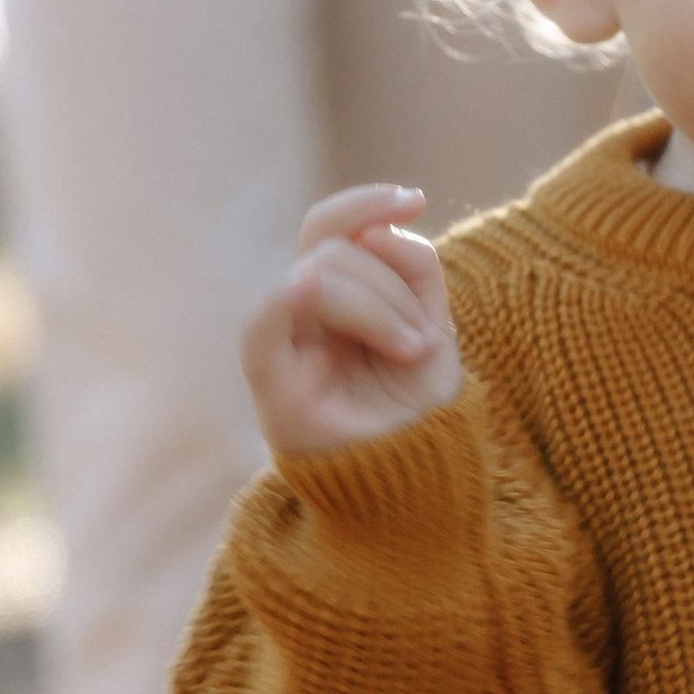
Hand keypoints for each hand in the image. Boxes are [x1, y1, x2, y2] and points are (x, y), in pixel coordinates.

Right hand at [241, 185, 462, 460]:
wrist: (418, 493)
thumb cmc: (421, 414)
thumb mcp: (434, 330)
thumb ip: (412, 272)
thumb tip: (379, 227)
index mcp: (334, 304)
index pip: (330, 228)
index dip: (366, 204)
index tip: (414, 200)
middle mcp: (301, 322)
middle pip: (330, 250)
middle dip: (390, 285)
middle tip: (421, 343)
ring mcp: (283, 356)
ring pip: (314, 278)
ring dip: (379, 309)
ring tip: (410, 356)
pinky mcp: (272, 398)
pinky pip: (258, 332)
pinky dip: (279, 301)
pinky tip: (300, 287)